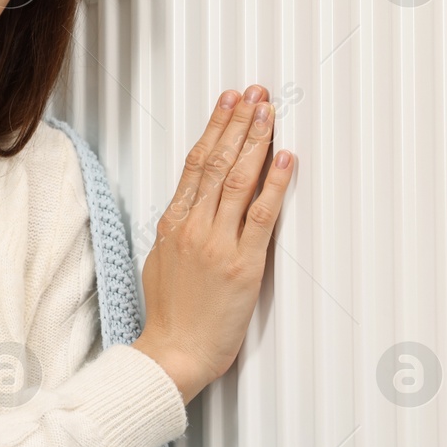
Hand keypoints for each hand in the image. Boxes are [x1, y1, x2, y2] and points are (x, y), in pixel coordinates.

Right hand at [131, 84, 294, 404]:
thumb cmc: (169, 315)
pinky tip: (286, 159)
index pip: (194, 163)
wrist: (174, 352)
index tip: (227, 103)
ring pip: (238, 180)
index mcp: (172, 224)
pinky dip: (275, 183)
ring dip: (256, 141)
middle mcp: (194, 227)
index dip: (213, 128)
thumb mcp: (160, 262)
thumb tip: (190, 206)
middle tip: (253, 93)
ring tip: (268, 112)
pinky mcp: (244, 263)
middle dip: (237, 122)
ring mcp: (218, 243)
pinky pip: (262, 215)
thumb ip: (177, 230)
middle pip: (216, 162)